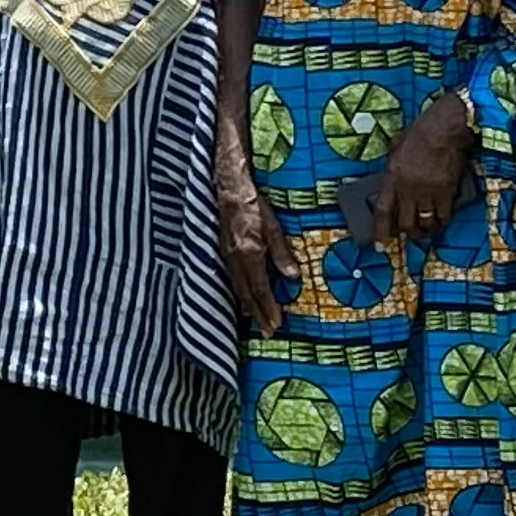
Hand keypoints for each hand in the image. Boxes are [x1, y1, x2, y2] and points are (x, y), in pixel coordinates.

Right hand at [213, 156, 289, 338]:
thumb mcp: (273, 224)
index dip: (269, 307)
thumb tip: (293, 276)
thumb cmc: (253, 200)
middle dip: (258, 314)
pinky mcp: (222, 249)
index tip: (277, 324)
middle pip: (246, 293)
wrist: (228, 183)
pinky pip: (230, 277)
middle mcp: (234, 257)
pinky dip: (238, 291)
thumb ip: (282, 251)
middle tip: (268, 332)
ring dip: (247, 306)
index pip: (260, 288)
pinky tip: (242, 297)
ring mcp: (225, 254)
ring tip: (256, 321)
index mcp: (249, 252)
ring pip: (236, 287)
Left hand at [372, 89, 475, 247]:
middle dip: (407, 233)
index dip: (380, 231)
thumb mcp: (395, 148)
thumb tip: (390, 180)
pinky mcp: (447, 191)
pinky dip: (442, 221)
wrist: (443, 129)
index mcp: (392, 177)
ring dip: (425, 230)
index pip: (383, 211)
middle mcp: (409, 189)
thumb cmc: (418, 134)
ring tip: (426, 230)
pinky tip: (441, 221)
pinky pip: (444, 215)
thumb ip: (392, 167)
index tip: (379, 245)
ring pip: (425, 222)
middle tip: (410, 234)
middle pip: (406, 222)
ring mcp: (428, 191)